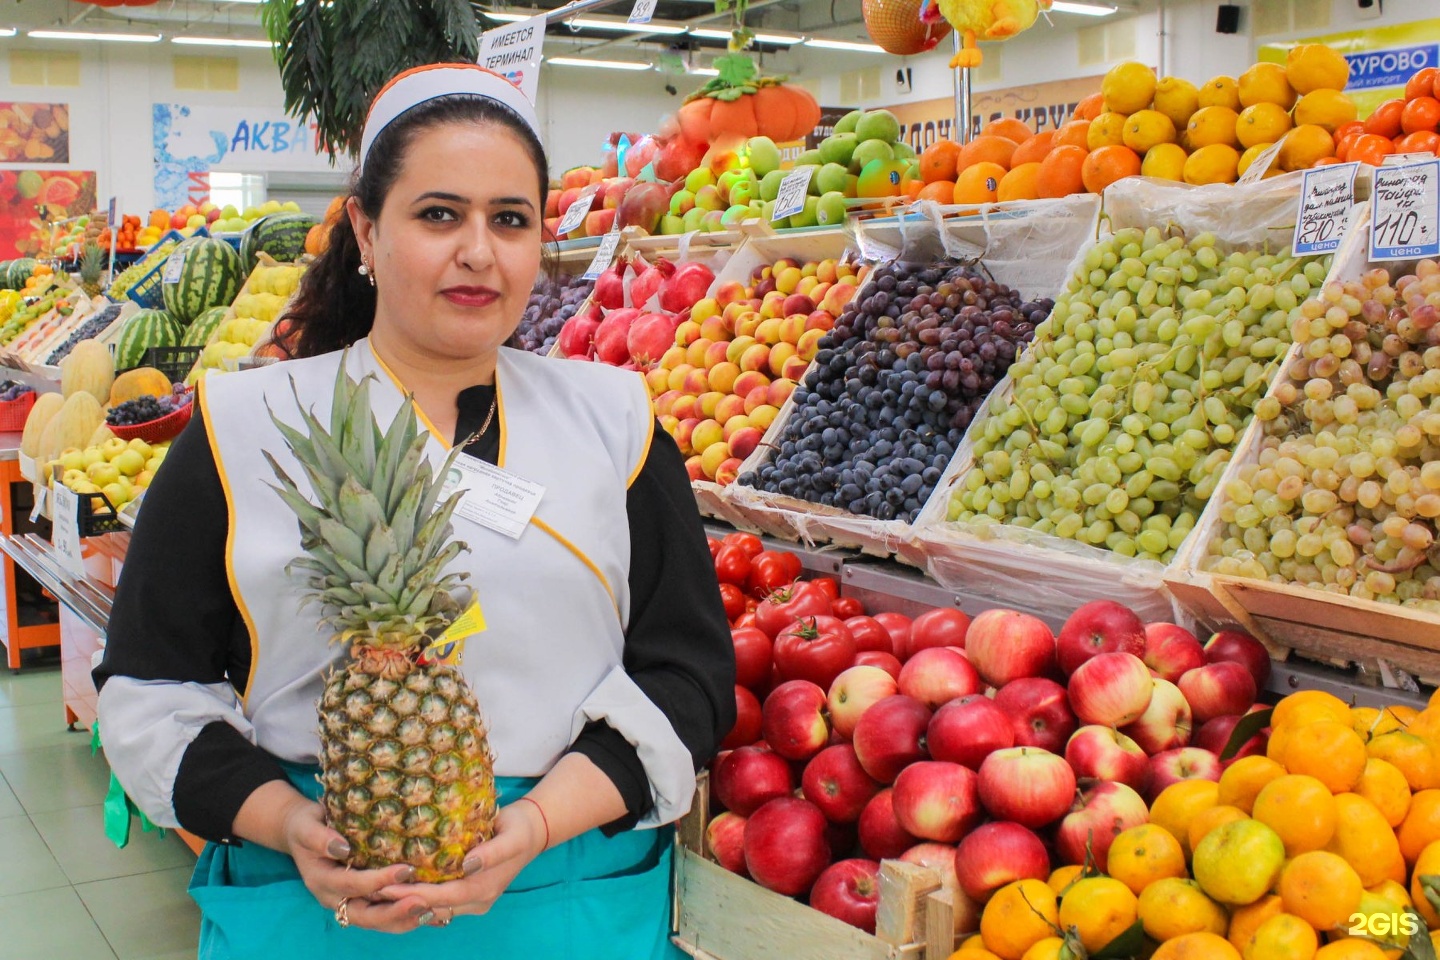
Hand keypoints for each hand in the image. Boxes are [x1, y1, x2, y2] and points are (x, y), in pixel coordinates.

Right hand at [278, 795, 432, 932]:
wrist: (303, 832)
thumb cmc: (306, 825)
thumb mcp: (306, 826)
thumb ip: (320, 838)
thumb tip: (342, 848)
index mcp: (322, 881)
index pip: (352, 885)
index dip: (377, 881)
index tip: (405, 871)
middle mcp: (335, 898)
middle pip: (365, 914)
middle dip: (394, 912)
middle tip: (423, 903)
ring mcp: (348, 902)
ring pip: (376, 921)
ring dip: (403, 919)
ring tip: (430, 911)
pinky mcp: (362, 901)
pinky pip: (384, 915)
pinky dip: (405, 917)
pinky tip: (431, 914)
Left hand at [375, 799, 547, 925]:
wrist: (534, 830)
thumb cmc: (519, 830)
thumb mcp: (511, 837)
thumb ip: (492, 853)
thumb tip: (467, 865)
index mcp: (485, 889)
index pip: (444, 897)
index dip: (415, 895)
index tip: (388, 887)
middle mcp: (477, 900)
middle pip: (435, 907)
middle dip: (404, 901)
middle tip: (372, 890)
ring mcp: (473, 899)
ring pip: (436, 907)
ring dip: (409, 901)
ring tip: (379, 889)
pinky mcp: (469, 892)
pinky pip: (441, 900)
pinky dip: (420, 895)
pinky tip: (400, 885)